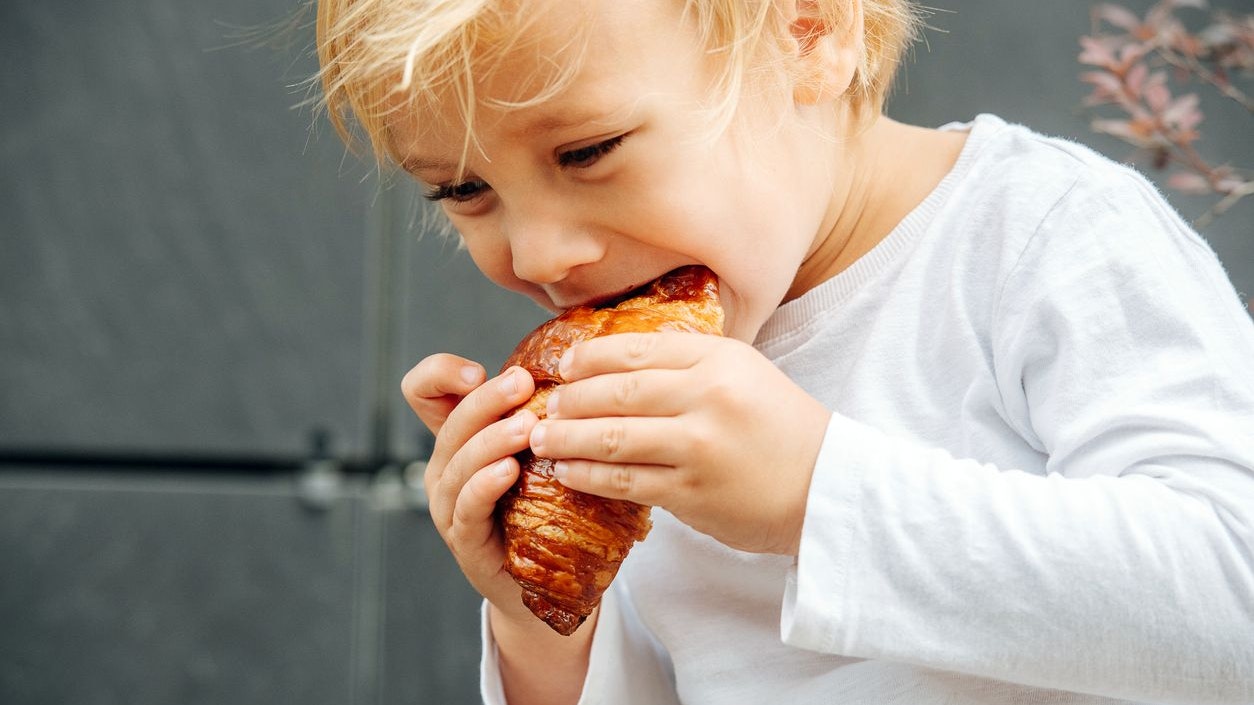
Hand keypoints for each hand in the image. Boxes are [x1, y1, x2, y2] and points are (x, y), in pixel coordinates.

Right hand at [400, 354, 541, 624]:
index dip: (439, 374)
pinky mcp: (465, 541)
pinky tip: (509, 471)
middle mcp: (445, 468)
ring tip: (527, 426)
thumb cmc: (546, 508)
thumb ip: (547, 416)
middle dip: (487, 399)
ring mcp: (449, 506)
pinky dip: (485, 484)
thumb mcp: (542, 452)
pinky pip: (468, 507)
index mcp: (458, 439)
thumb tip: (584, 371)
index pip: (423, 392)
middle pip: (450, 421)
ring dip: (492, 439)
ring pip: (459, 462)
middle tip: (523, 384)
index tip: (477, 372)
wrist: (545, 582)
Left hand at [528, 332, 830, 554]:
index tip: (565, 365)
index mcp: (721, 359)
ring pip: (614, 437)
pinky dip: (588, 474)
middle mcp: (709, 396)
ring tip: (541, 438)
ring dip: (568, 437)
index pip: (639, 348)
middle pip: (618, 390)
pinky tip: (568, 471)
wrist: (828, 488)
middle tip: (544, 405)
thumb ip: (691, 364)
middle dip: (571, 398)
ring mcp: (699, 447)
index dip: (592, 356)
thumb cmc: (782, 429)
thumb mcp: (746, 374)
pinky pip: (625, 481)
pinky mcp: (692, 492)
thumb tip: (619, 361)